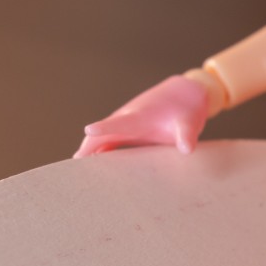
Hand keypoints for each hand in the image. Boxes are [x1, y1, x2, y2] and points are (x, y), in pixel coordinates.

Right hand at [74, 74, 212, 157]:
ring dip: (89, 151)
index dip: (104, 128)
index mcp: (140, 117)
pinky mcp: (127, 131)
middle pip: (102, 134)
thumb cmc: (185, 109)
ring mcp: (125, 125)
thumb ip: (186, 135)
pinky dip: (98, 152)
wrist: (183, 94)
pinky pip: (108, 142)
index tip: (89, 129)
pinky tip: (90, 165)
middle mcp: (127, 119)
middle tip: (75, 164)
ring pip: (102, 138)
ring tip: (76, 171)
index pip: (119, 123)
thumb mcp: (189, 122)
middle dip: (88, 146)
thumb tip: (186, 148)